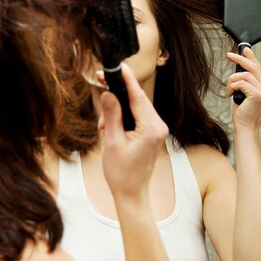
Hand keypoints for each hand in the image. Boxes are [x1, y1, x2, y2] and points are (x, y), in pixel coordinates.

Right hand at [98, 63, 168, 197]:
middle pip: (138, 99)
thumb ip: (112, 116)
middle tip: (101, 81)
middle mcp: (159, 127)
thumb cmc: (121, 173)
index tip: (119, 66)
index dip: (127, 80)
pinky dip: (124, 118)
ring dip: (119, 110)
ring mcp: (158, 130)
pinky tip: (111, 128)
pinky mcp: (153, 134)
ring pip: (137, 108)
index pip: (138, 97)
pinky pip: (138, 117)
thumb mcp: (112, 142)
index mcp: (152, 128)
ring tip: (103, 126)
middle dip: (119, 93)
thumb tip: (108, 94)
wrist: (131, 194)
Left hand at [226, 47, 260, 131]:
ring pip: (244, 75)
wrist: (246, 129)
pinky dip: (232, 87)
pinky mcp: (258, 95)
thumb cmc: (243, 115)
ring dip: (232, 81)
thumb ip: (245, 85)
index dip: (251, 57)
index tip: (244, 49)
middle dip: (240, 59)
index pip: (258, 68)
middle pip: (253, 67)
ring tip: (228, 90)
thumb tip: (238, 72)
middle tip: (229, 55)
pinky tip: (230, 94)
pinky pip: (241, 83)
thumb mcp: (244, 96)